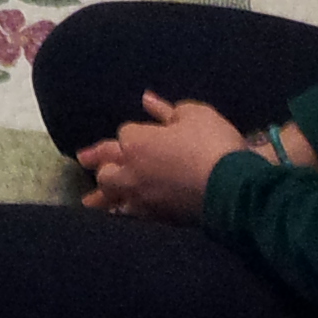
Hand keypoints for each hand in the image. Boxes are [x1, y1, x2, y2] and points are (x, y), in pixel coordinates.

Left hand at [77, 94, 253, 223]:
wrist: (231, 188)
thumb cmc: (212, 143)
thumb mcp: (194, 115)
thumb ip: (167, 110)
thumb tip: (146, 99)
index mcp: (136, 141)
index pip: (124, 134)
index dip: (135, 133)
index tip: (143, 134)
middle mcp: (130, 170)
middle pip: (105, 167)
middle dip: (100, 162)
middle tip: (86, 161)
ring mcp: (140, 196)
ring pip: (111, 195)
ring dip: (100, 195)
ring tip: (88, 201)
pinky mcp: (154, 217)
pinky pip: (128, 215)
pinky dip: (120, 213)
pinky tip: (118, 216)